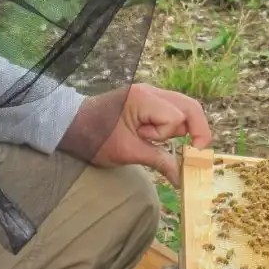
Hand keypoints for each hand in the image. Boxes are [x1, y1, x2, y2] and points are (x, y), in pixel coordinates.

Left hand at [64, 83, 211, 185]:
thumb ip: (158, 160)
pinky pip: (171, 111)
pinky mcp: (148, 101)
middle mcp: (150, 91)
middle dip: (196, 129)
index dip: (169, 134)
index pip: (176, 116)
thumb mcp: (127, 152)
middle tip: (197, 150)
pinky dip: (172, 126)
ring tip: (159, 141)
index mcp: (142, 98)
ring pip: (183, 109)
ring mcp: (150, 94)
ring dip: (180, 128)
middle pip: (189, 106)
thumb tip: (181, 178)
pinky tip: (158, 137)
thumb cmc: (94, 138)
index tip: (151, 143)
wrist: (70, 127)